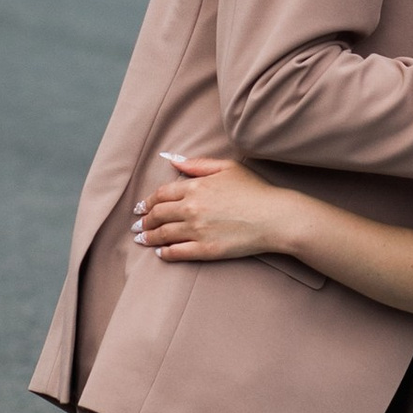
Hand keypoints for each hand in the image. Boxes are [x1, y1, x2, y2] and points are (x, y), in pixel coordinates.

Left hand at [132, 154, 296, 265]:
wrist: (275, 217)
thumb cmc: (254, 190)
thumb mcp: (226, 168)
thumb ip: (196, 164)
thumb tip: (171, 159)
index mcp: (195, 187)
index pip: (161, 194)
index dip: (148, 201)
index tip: (140, 207)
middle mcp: (192, 208)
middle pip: (158, 215)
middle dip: (144, 220)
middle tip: (137, 225)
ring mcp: (197, 230)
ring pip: (163, 234)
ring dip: (149, 237)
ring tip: (142, 239)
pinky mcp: (206, 249)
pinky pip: (177, 252)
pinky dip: (165, 253)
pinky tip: (161, 253)